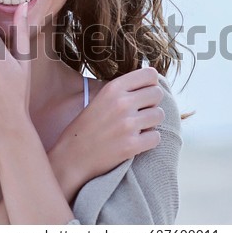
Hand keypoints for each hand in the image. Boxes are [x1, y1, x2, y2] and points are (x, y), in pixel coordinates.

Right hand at [48, 67, 164, 200]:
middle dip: (152, 103)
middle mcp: (122, 103)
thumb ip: (123, 90)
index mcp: (113, 88)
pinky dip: (149, 140)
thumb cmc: (86, 127)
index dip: (150, 84)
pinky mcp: (132, 145)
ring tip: (136, 127)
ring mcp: (128, 125)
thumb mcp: (100, 99)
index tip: (144, 93)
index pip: (150, 75)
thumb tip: (152, 81)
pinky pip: (156, 137)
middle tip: (140, 112)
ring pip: (159, 115)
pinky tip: (136, 141)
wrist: (72, 157)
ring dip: (151, 122)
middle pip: (157, 94)